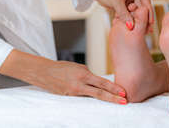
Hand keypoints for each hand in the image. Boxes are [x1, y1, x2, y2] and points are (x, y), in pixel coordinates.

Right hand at [0, 50, 126, 103]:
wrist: (43, 72)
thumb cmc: (61, 67)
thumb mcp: (77, 67)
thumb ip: (87, 75)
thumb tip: (97, 82)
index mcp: (83, 74)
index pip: (102, 82)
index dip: (113, 88)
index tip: (123, 92)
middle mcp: (79, 84)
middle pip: (100, 92)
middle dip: (113, 97)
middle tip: (124, 101)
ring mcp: (74, 92)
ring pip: (92, 97)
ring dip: (104, 99)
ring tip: (115, 102)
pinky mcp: (69, 97)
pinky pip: (83, 98)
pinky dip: (91, 99)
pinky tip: (98, 101)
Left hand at [78, 0, 153, 30]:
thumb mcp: (116, 2)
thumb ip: (124, 15)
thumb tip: (131, 27)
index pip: (146, 0)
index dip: (148, 13)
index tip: (150, 24)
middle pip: (144, 6)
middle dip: (144, 18)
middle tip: (148, 30)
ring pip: (139, 10)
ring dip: (139, 19)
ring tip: (144, 31)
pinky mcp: (130, 0)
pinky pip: (133, 11)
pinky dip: (132, 18)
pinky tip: (135, 27)